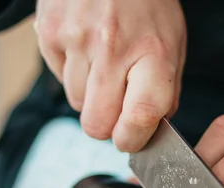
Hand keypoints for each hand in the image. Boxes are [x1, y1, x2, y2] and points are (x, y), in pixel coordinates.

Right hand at [34, 0, 185, 151]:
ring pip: (76, 104)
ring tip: (102, 64)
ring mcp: (77, 40)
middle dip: (105, 125)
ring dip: (89, 95)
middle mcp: (113, 48)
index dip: (132, 139)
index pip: (140, 117)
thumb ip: (165, 91)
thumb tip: (149, 130)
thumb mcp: (173, 43)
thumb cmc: (147, 4)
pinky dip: (72, 72)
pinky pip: (58, 78)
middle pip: (96, 125)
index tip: (130, 138)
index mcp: (153, 53)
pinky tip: (86, 48)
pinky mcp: (50, 33)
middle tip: (114, 107)